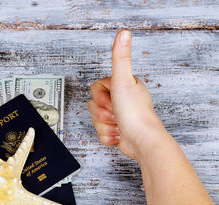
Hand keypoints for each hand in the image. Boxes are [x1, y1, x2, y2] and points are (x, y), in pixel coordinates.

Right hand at [87, 30, 164, 159]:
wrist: (141, 141)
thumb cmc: (135, 113)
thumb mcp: (124, 81)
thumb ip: (121, 57)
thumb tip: (123, 32)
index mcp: (124, 86)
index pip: (95, 88)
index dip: (99, 96)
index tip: (113, 98)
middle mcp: (122, 100)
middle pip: (93, 105)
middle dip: (101, 112)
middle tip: (116, 113)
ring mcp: (119, 117)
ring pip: (95, 120)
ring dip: (105, 125)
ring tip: (119, 125)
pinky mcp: (117, 132)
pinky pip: (100, 133)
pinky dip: (107, 136)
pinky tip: (119, 134)